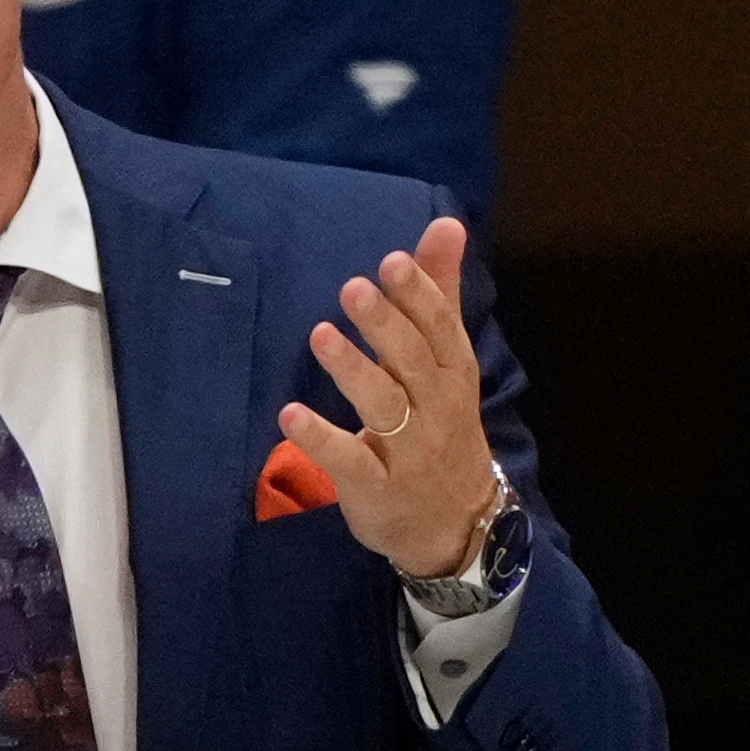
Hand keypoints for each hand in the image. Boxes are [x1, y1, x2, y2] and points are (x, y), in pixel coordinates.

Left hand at [279, 216, 506, 581]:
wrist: (459, 526)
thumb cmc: (444, 429)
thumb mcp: (449, 363)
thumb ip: (440, 294)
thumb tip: (446, 224)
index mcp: (452, 374)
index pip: (440, 329)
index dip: (418, 295)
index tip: (392, 261)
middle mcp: (435, 409)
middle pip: (411, 361)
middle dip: (384, 324)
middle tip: (353, 288)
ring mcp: (407, 453)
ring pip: (382, 406)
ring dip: (352, 370)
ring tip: (321, 335)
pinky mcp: (376, 489)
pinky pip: (349, 462)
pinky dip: (320, 440)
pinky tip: (290, 417)